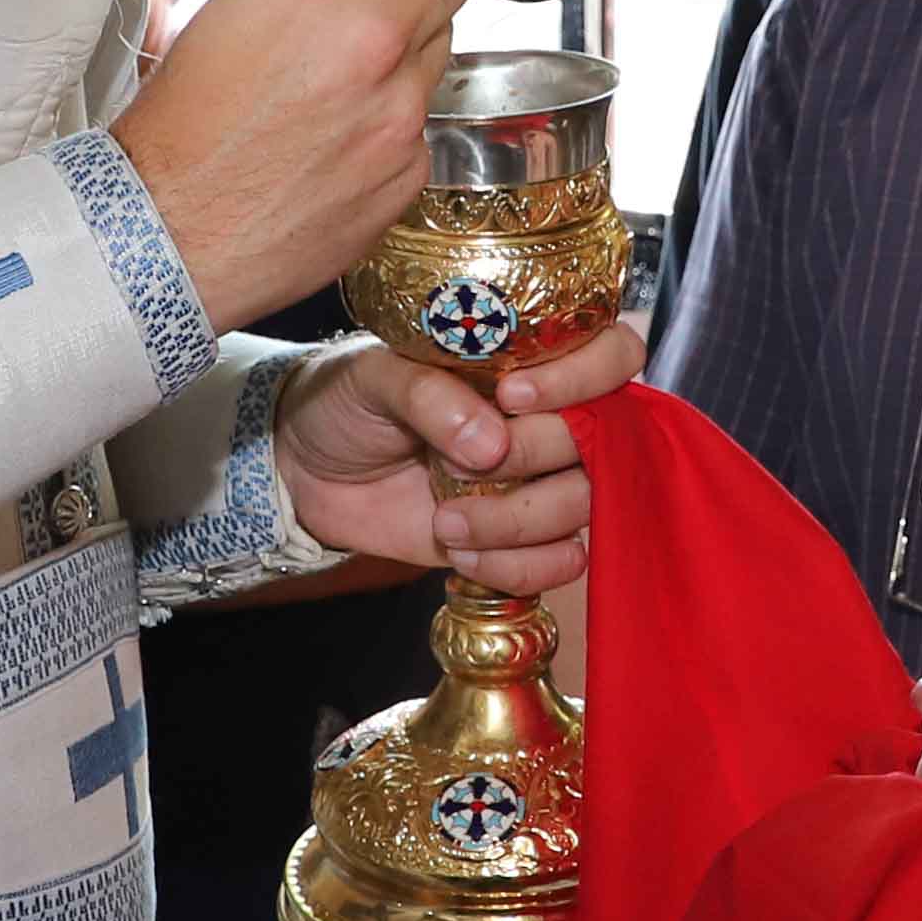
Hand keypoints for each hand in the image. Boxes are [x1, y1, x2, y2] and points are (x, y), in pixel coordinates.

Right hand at [115, 0, 493, 325]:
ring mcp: (404, 115)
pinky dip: (391, 112)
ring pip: (442, 45)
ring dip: (404, 42)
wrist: (168, 231)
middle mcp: (384, 46)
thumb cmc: (186, 114)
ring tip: (329, 72)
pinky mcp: (411, 172)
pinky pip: (425, 118)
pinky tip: (333, 128)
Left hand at [273, 319, 648, 593]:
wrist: (308, 468)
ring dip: (516, 521)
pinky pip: (560, 562)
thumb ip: (429, 394)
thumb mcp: (373, 375)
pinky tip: (460, 553)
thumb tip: (489, 445)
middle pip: (603, 441)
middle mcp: (551, 416)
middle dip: (532, 456)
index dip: (582, 378)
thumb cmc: (348, 399)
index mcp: (531, 357)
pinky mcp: (521, 537)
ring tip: (446, 520)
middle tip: (458, 463)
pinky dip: (516, 565)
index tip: (513, 396)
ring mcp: (541, 480)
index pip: (613, 354)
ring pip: (584, 506)